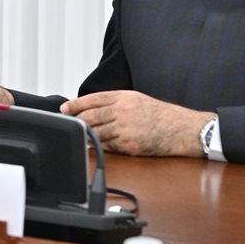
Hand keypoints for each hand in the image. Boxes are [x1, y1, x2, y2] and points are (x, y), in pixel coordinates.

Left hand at [61, 90, 211, 156]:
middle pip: (91, 117)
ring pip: (97, 133)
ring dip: (87, 135)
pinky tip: (97, 145)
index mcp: (123, 97)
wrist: (180, 129)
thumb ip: (114, 101)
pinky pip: (109, 146)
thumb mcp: (136, 99)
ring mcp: (126, 129)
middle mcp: (123, 111)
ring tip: (80, 135)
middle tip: (68, 124)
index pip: (93, 99)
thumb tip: (90, 106)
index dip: (76, 104)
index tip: (64, 108)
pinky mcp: (130, 145)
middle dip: (77, 121)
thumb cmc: (159, 114)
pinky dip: (101, 145)